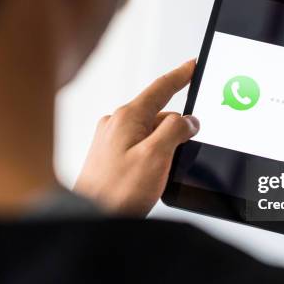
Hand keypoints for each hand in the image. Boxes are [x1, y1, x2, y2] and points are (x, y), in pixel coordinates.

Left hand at [74, 60, 199, 216]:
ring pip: (150, 133)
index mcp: (128, 117)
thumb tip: (187, 120)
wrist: (90, 218)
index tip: (193, 65)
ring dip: (163, 148)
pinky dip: (151, 156)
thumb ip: (175, 131)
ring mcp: (111, 140)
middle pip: (159, 115)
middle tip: (183, 153)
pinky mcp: (109, 156)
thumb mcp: (156, 157)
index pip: (161, 88)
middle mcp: (117, 124)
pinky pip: (139, 146)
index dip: (181, 75)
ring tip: (157, 176)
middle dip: (176, 129)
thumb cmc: (117, 192)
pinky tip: (149, 178)